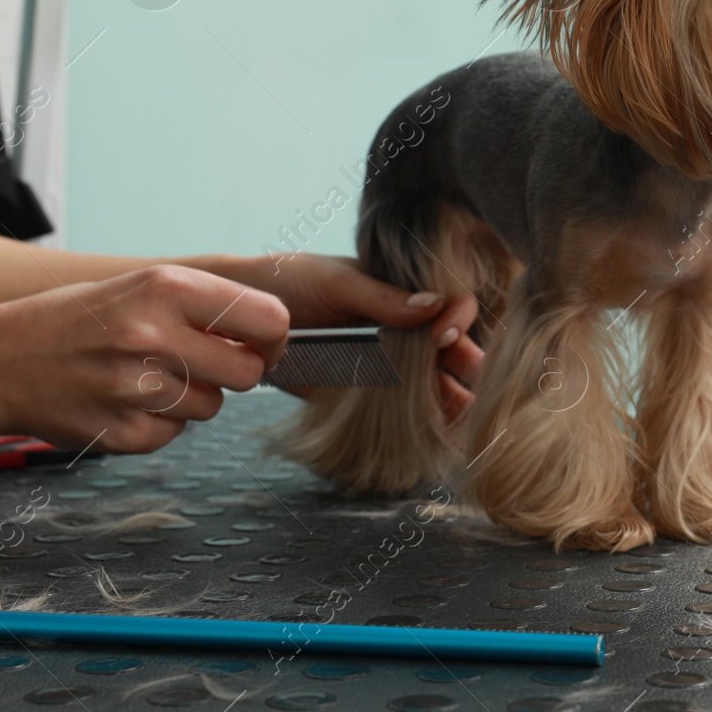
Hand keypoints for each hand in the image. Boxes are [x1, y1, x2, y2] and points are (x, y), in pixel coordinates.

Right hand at [0, 265, 288, 451]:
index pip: (270, 319)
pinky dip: (160, 422)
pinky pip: (176, 433)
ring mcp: (137, 388)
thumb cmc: (79, 319)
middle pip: (250, 372)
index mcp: (167, 288)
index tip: (263, 344)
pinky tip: (125, 400)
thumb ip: (207, 305)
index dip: (274, 337)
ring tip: (149, 376)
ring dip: (194, 396)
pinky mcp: (124, 433)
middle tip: (206, 363)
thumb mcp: (143, 286)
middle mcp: (154, 336)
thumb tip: (274, 331)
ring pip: (214, 406)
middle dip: (237, 371)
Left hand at [209, 253, 484, 420]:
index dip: (457, 319)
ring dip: (448, 397)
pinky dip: (419, 418)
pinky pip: (397, 404)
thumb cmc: (284, 282)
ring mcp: (381, 358)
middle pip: (447, 347)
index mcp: (399, 290)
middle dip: (467, 365)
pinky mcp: (360, 388)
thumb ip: (384, 297)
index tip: (446, 337)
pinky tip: (437, 430)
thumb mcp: (335, 282)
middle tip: (480, 385)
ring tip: (466, 416)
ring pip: (428, 380)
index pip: (448, 304)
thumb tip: (434, 307)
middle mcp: (398, 325)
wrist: (232, 316)